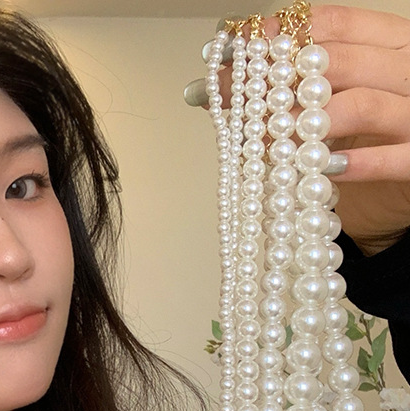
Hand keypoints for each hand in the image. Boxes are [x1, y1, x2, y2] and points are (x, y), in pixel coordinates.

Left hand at [186, 5, 409, 255]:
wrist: (397, 195)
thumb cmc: (362, 146)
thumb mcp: (324, 112)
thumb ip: (283, 94)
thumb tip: (211, 86)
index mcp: (390, 45)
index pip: (337, 25)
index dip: (282, 36)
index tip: (237, 50)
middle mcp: (408, 71)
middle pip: (342, 62)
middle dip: (281, 81)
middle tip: (236, 101)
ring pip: (361, 105)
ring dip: (306, 123)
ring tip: (268, 142)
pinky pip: (392, 158)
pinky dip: (354, 164)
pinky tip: (323, 169)